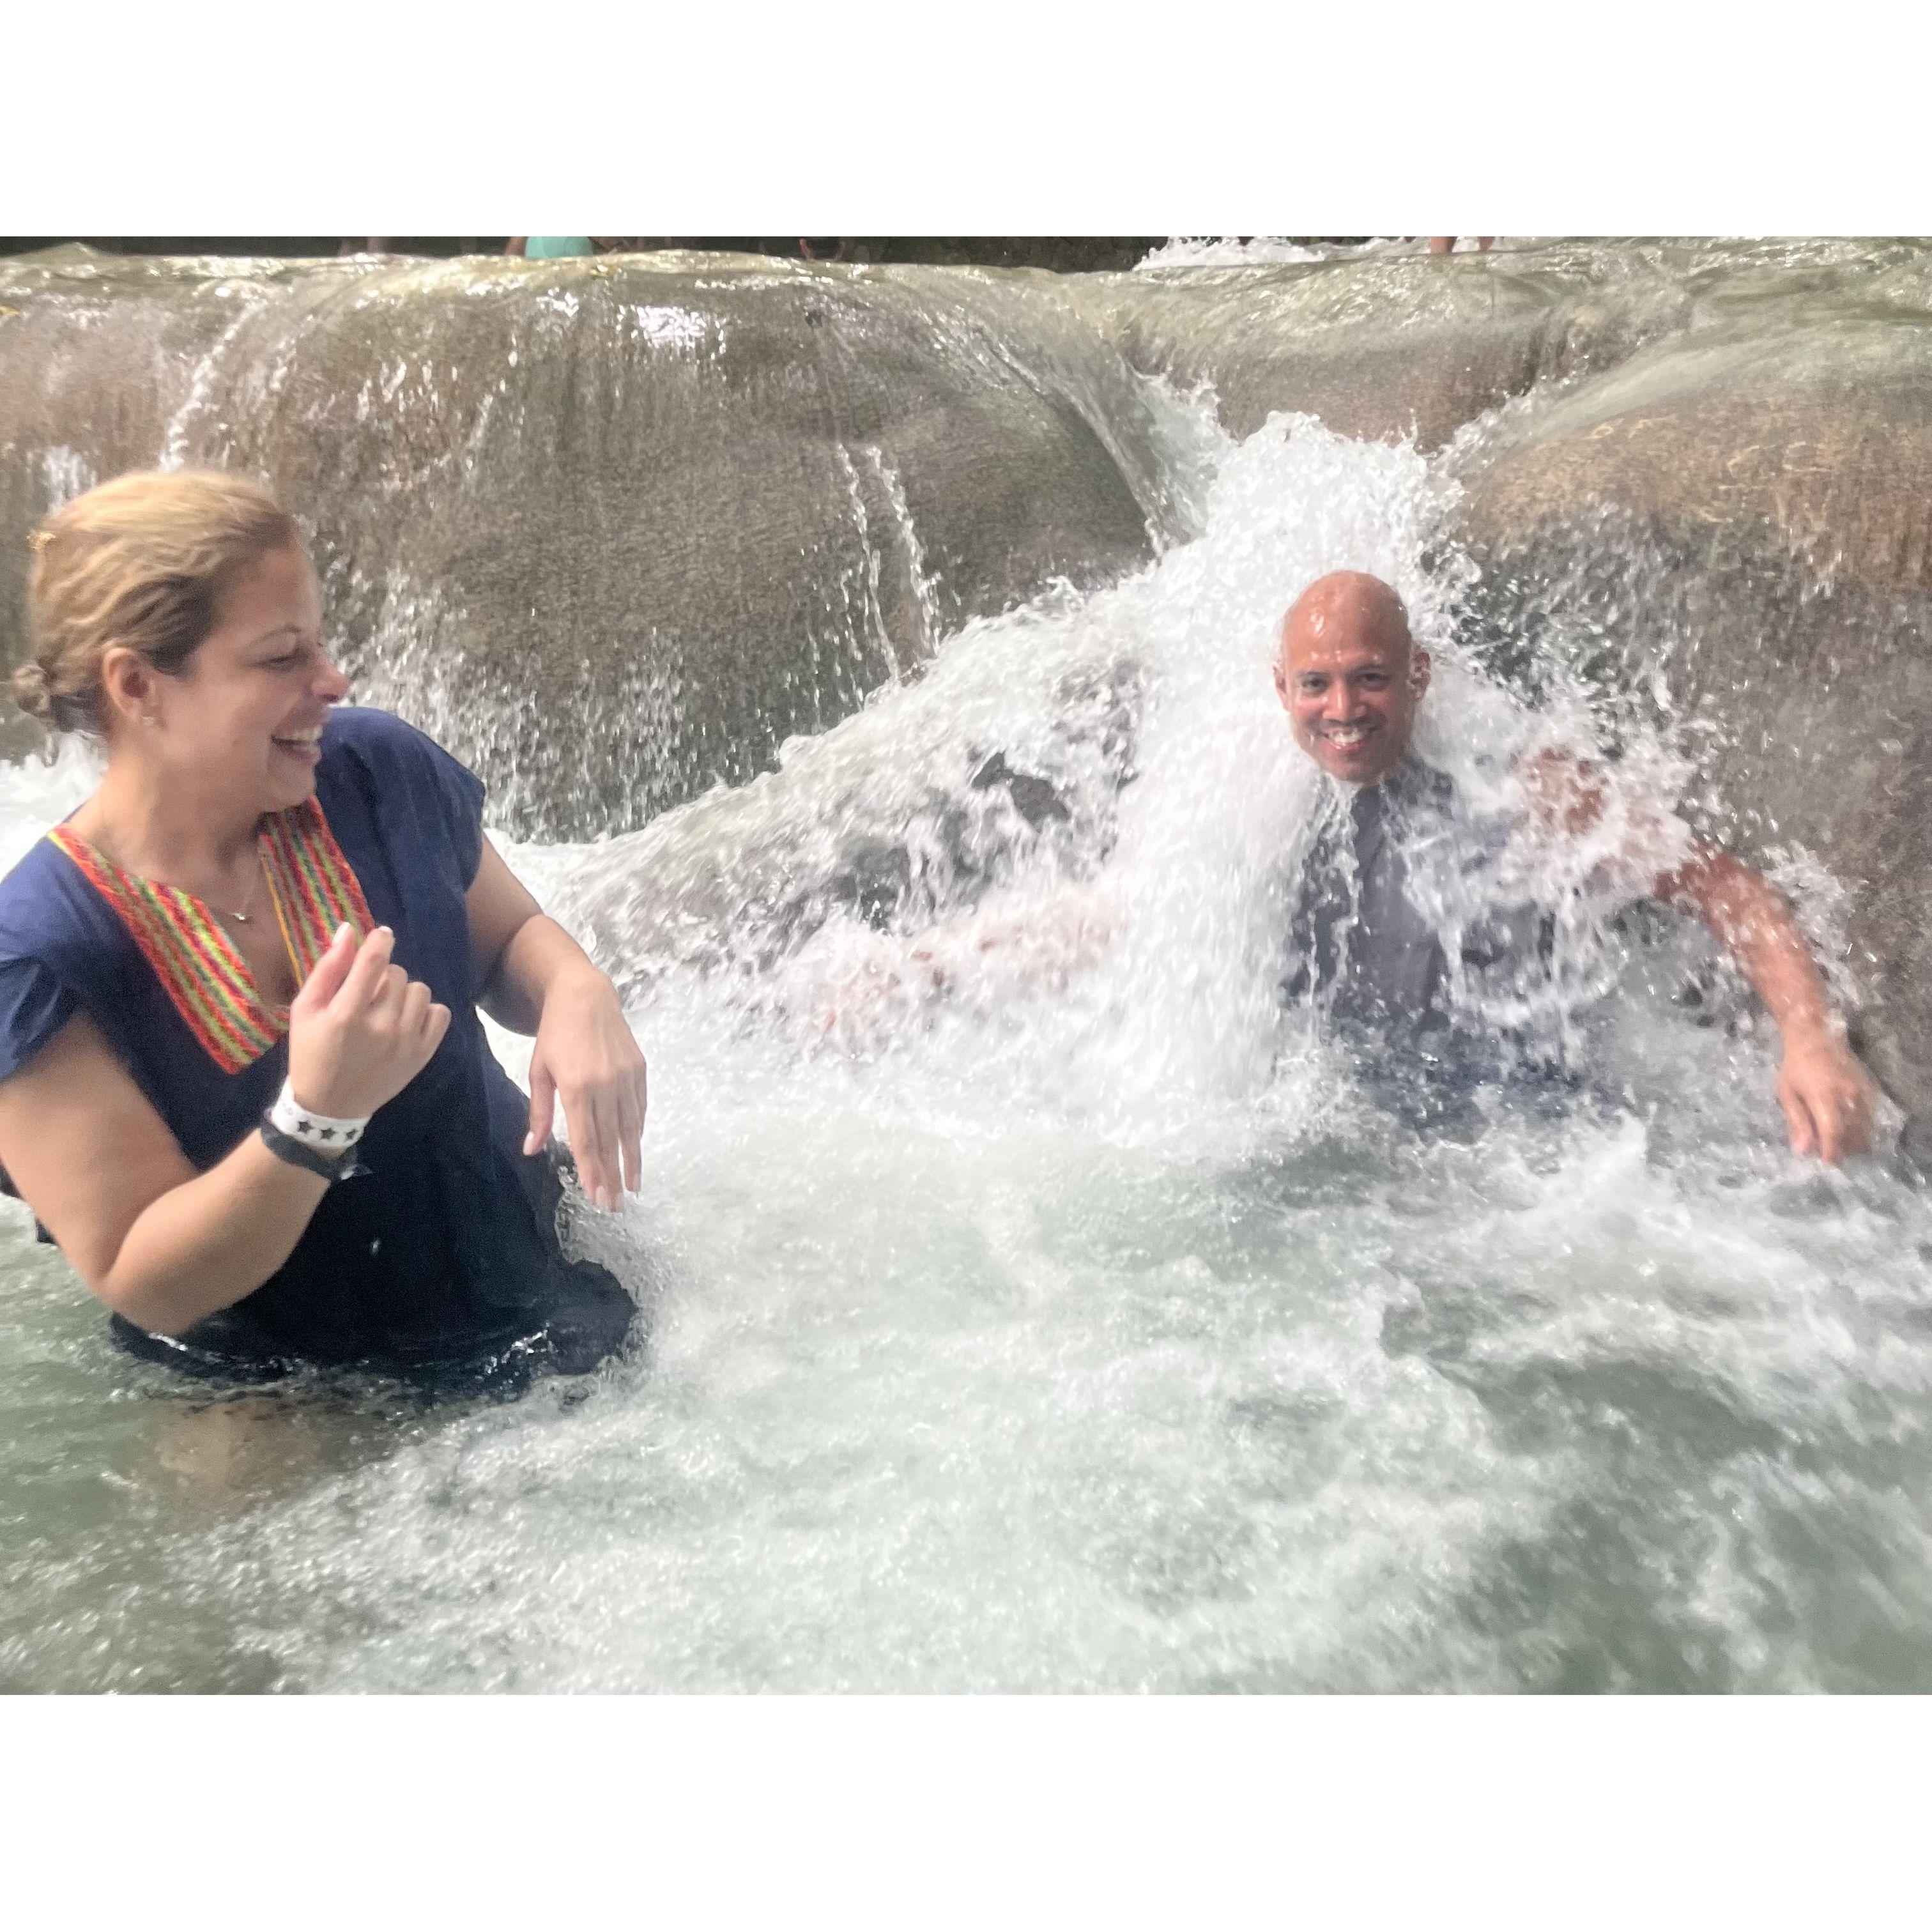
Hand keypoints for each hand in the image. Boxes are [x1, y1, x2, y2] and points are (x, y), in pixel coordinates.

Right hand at [288, 923, 451, 1121]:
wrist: (330, 1107)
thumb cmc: (312, 1053)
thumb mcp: (306, 1010)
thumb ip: (328, 969)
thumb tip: (349, 931)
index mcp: (346, 1015)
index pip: (374, 961)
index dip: (380, 940)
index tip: (381, 935)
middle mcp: (381, 1027)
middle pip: (397, 974)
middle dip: (383, 975)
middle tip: (367, 993)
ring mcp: (406, 1043)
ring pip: (420, 990)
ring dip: (404, 992)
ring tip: (386, 1007)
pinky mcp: (422, 1055)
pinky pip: (440, 1014)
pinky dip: (426, 1011)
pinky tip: (407, 1019)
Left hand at [523, 966, 647, 1211]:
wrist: (586, 996)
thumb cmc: (555, 1035)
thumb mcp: (539, 1071)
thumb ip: (538, 1112)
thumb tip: (531, 1149)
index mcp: (577, 1087)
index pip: (586, 1139)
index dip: (592, 1170)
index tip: (596, 1196)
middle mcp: (605, 1085)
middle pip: (610, 1140)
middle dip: (612, 1175)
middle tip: (614, 1205)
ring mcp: (626, 1078)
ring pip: (630, 1128)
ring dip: (631, 1160)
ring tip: (632, 1186)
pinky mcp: (639, 1070)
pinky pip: (639, 1108)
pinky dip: (637, 1132)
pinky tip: (635, 1149)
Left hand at [1777, 1027, 1877, 1163]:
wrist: (1817, 1037)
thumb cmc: (1795, 1066)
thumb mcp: (1786, 1093)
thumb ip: (1796, 1122)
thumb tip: (1803, 1151)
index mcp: (1824, 1096)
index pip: (1833, 1133)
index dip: (1832, 1152)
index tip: (1826, 1163)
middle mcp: (1848, 1096)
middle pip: (1853, 1135)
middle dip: (1841, 1149)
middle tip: (1827, 1152)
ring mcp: (1862, 1092)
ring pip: (1865, 1129)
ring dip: (1853, 1142)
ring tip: (1836, 1142)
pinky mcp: (1871, 1089)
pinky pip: (1871, 1118)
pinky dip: (1861, 1129)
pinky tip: (1848, 1129)